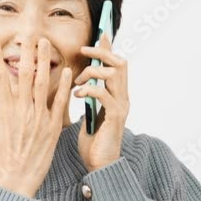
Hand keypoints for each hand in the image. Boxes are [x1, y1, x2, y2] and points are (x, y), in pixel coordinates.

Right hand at [0, 37, 71, 197]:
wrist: (18, 180)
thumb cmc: (0, 157)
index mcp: (2, 109)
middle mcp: (20, 110)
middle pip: (23, 74)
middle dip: (25, 51)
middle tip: (28, 32)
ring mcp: (37, 117)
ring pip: (42, 83)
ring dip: (44, 61)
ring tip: (46, 43)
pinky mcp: (52, 126)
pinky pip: (59, 102)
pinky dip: (64, 86)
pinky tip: (68, 71)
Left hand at [72, 32, 128, 172]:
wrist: (100, 166)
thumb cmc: (93, 143)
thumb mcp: (89, 114)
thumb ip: (89, 98)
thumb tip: (78, 83)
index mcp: (117, 96)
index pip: (117, 64)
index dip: (109, 48)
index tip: (100, 34)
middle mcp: (123, 97)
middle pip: (120, 63)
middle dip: (101, 53)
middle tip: (83, 51)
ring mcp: (121, 106)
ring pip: (113, 73)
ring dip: (92, 72)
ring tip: (77, 83)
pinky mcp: (115, 116)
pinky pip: (103, 93)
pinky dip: (88, 89)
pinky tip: (77, 95)